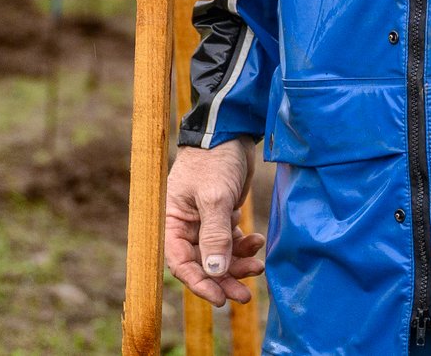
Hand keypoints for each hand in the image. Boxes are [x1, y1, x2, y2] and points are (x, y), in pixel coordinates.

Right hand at [164, 141, 265, 306]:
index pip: (180, 262)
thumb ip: (214, 235)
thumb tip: (214, 273)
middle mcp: (186, 225)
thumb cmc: (214, 160)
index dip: (198, 283)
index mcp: (171, 220)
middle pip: (202, 264)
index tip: (219, 298)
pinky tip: (258, 241)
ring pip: (220, 256)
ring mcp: (204, 221)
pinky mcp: (222, 216)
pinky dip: (244, 246)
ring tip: (259, 265)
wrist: (232, 131)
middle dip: (224, 280)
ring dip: (239, 264)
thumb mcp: (214, 196)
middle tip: (245, 296)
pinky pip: (231, 242)